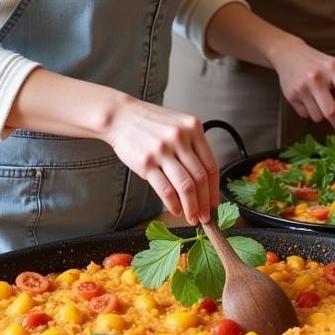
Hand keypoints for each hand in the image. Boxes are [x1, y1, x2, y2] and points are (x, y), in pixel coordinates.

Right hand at [104, 97, 218, 225]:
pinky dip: (173, 204)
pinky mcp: (146, 163)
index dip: (214, 189)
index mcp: (193, 128)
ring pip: (186, 186)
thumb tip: (204, 180)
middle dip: (205, 203)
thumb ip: (192, 146)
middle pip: (200, 178)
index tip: (214, 203)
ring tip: (192, 218)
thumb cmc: (150, 123)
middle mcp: (181, 138)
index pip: (211, 165)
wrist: (120, 116)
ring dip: (191, 207)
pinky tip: (175, 210)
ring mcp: (163, 150)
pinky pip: (165, 189)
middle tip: (205, 217)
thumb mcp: (177, 125)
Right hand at [268, 37, 334, 130]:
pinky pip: (305, 114)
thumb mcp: (333, 66)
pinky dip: (308, 111)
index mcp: (333, 69)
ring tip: (317, 100)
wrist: (287, 53)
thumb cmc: (316, 62)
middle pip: (331, 111)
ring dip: (321, 114)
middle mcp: (317, 78)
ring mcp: (302, 87)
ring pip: (317, 116)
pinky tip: (305, 98)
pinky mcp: (291, 95)